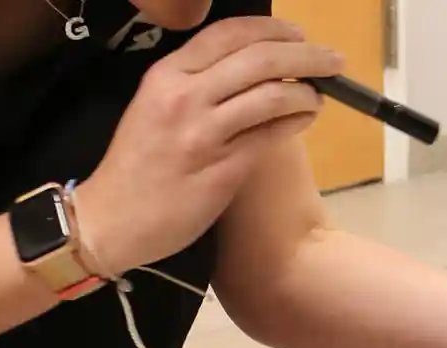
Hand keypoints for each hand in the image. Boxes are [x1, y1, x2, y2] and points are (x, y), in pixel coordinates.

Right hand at [75, 17, 343, 273]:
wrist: (114, 219)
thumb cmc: (138, 165)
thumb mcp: (153, 107)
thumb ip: (193, 83)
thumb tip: (247, 66)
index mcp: (167, 75)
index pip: (228, 34)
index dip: (272, 29)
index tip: (298, 34)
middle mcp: (185, 96)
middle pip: (260, 58)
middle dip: (305, 54)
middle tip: (332, 60)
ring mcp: (204, 133)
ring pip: (272, 94)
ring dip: (307, 91)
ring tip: (318, 95)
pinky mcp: (223, 169)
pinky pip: (271, 135)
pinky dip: (297, 120)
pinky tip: (306, 118)